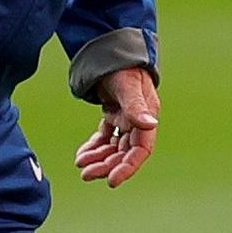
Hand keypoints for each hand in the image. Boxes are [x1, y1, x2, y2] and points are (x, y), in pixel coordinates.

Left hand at [73, 64, 160, 185]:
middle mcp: (138, 123)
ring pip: (113, 147)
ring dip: (98, 158)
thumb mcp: (129, 86)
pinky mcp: (114, 115)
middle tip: (86, 174)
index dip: (128, 167)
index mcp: (147, 118)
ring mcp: (126, 120)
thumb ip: (137, 106)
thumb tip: (150, 124)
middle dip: (106, 165)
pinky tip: (82, 154)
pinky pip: (105, 137)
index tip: (112, 181)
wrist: (114, 51)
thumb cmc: (125, 67)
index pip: (140, 150)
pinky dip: (94, 147)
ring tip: (80, 165)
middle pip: (124, 152)